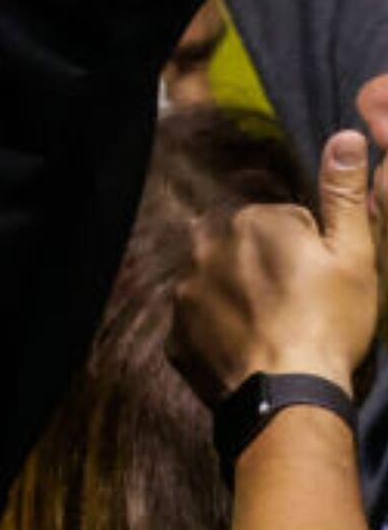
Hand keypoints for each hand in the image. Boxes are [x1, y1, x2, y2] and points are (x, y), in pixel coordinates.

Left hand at [173, 75, 387, 399]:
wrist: (287, 392)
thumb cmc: (329, 321)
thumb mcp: (354, 254)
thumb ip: (344, 193)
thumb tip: (345, 136)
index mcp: (251, 220)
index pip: (280, 220)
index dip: (307, 248)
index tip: (320, 278)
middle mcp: (205, 245)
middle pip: (241, 245)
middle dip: (265, 264)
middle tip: (298, 303)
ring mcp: (184, 290)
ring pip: (216, 281)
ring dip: (237, 295)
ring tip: (273, 328)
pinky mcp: (175, 332)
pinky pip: (199, 322)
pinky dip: (219, 331)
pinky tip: (248, 349)